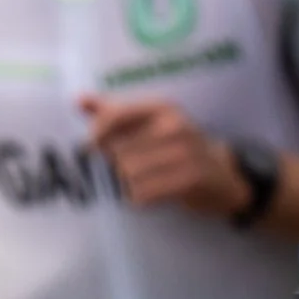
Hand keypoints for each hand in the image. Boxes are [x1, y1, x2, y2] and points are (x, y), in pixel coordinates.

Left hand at [81, 95, 247, 216]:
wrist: (219, 173)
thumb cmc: (173, 147)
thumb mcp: (148, 123)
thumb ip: (113, 113)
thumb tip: (79, 99)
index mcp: (162, 107)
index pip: (113, 116)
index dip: (96, 136)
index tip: (92, 149)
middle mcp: (174, 125)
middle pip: (116, 153)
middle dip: (115, 166)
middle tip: (132, 169)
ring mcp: (185, 151)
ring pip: (127, 174)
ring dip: (128, 184)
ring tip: (146, 180)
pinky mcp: (190, 178)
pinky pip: (142, 194)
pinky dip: (140, 198)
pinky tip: (152, 193)